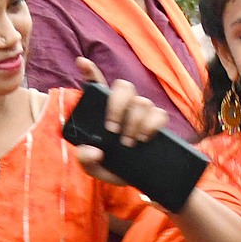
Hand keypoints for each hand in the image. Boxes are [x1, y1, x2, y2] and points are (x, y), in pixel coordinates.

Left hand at [73, 57, 168, 183]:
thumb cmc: (110, 166)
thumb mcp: (93, 167)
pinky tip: (143, 138)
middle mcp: (124, 105)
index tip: (81, 62)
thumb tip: (94, 151)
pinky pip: (159, 114)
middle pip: (124, 86)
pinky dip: (151, 126)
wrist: (135, 179)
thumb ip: (86, 160)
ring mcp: (142, 112)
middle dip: (117, 105)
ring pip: (142, 102)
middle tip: (112, 129)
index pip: (96, 84)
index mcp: (103, 109)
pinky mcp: (157, 122)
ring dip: (134, 123)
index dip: (90, 71)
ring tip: (128, 143)